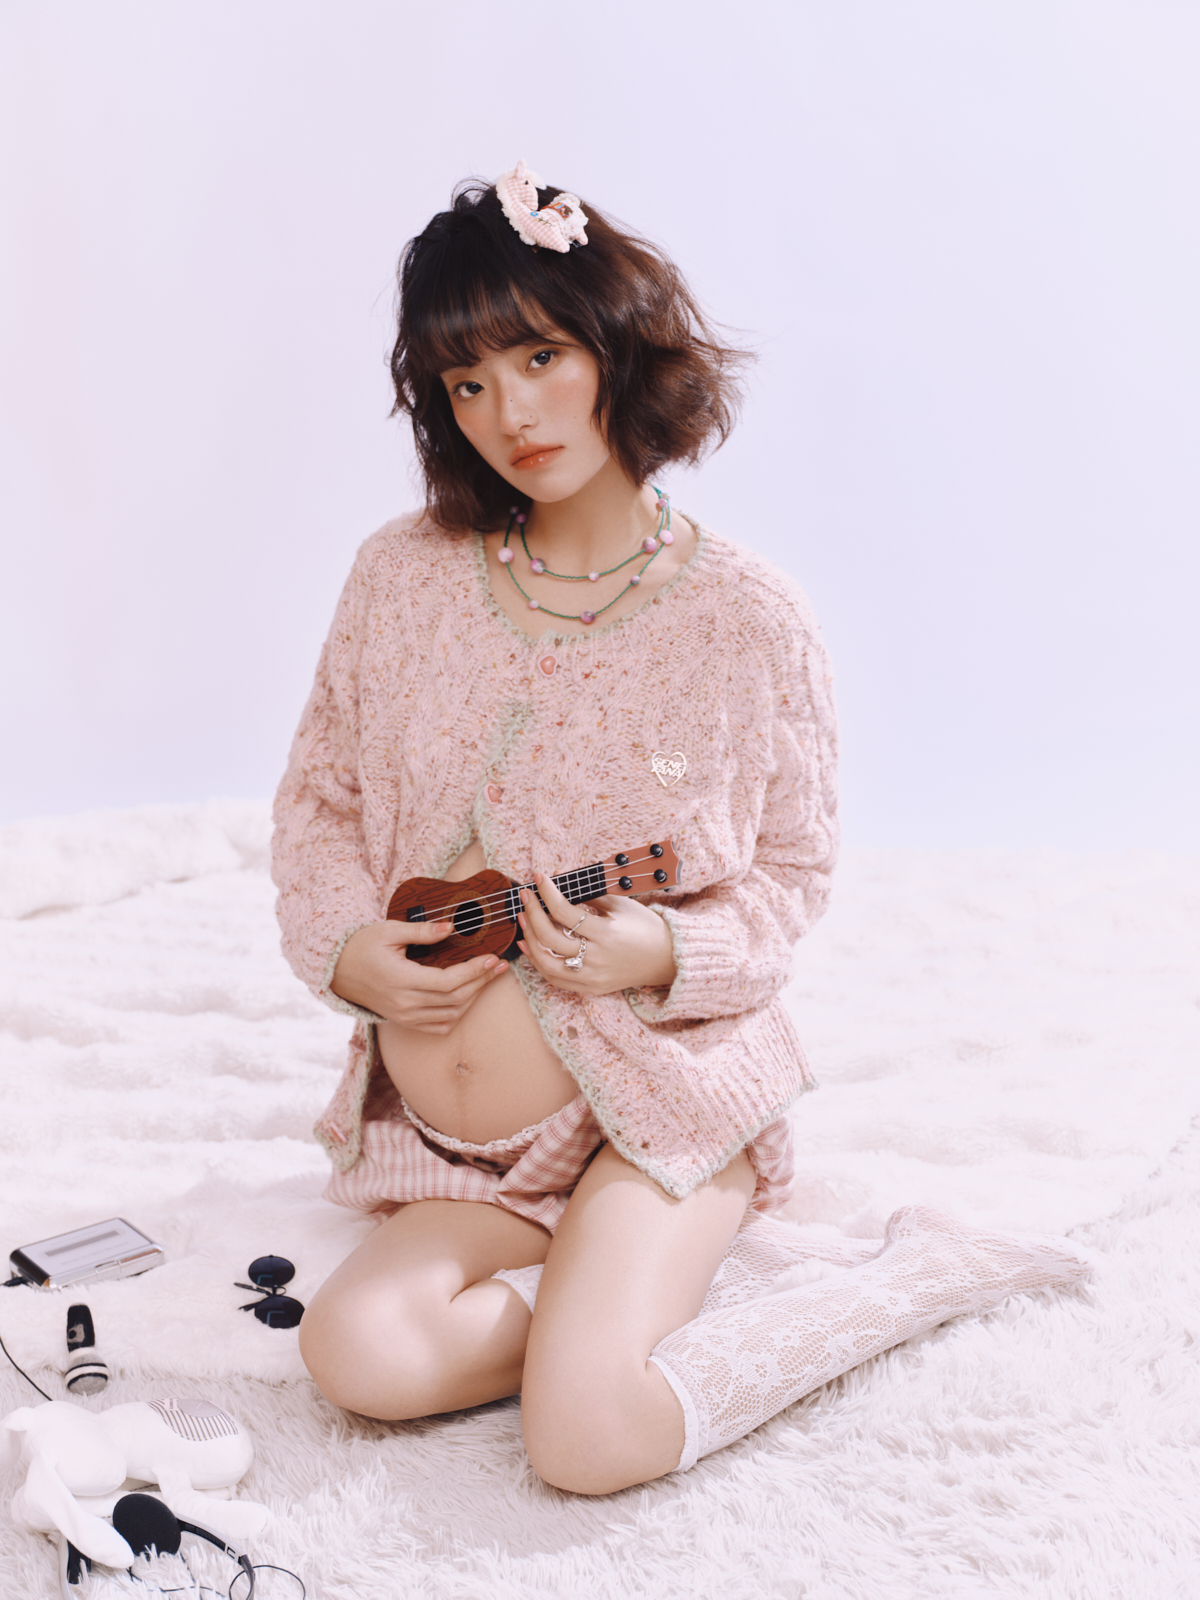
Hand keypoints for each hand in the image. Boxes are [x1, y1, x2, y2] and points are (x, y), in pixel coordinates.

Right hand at [330, 921, 509, 1032]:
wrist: (337, 971)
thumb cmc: (362, 946)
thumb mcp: (389, 930)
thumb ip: (422, 931)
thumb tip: (451, 928)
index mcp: (401, 980)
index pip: (448, 982)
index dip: (474, 971)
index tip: (492, 958)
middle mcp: (405, 1003)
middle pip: (455, 1000)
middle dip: (482, 982)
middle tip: (500, 966)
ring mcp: (405, 1016)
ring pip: (450, 1015)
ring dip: (473, 998)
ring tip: (487, 978)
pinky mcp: (405, 1021)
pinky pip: (438, 1027)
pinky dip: (457, 1014)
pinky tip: (467, 997)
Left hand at [516, 874, 676, 996]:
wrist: (667, 958)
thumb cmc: (645, 927)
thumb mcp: (621, 905)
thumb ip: (589, 895)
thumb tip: (560, 880)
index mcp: (606, 934)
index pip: (564, 911)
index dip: (547, 892)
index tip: (539, 878)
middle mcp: (596, 958)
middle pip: (550, 937)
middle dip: (532, 913)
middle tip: (526, 896)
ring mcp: (592, 977)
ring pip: (546, 963)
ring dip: (530, 939)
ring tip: (523, 919)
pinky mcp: (590, 988)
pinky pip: (555, 979)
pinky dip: (538, 962)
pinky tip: (529, 945)